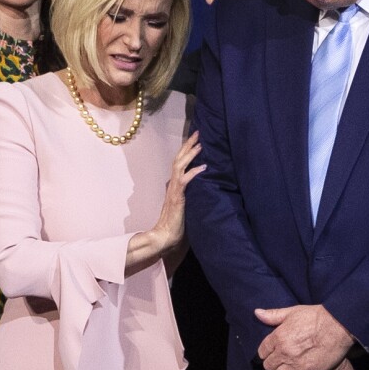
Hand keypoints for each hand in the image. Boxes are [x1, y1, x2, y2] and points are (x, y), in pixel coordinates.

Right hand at [126, 133, 203, 274]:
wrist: (165, 236)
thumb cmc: (175, 224)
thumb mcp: (183, 205)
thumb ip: (186, 195)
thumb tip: (194, 187)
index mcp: (174, 185)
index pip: (179, 163)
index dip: (186, 150)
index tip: (196, 140)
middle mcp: (172, 185)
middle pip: (178, 159)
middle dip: (188, 145)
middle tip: (198, 133)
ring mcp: (174, 190)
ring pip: (180, 166)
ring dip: (190, 154)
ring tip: (200, 144)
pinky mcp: (177, 198)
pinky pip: (185, 181)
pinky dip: (194, 172)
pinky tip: (204, 167)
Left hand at [254, 304, 355, 369]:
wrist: (337, 325)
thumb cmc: (316, 316)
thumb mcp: (292, 311)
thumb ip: (273, 315)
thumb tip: (257, 313)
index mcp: (278, 336)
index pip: (262, 351)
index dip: (265, 354)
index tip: (269, 355)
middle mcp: (283, 352)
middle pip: (269, 366)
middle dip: (272, 366)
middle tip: (278, 366)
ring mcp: (295, 364)